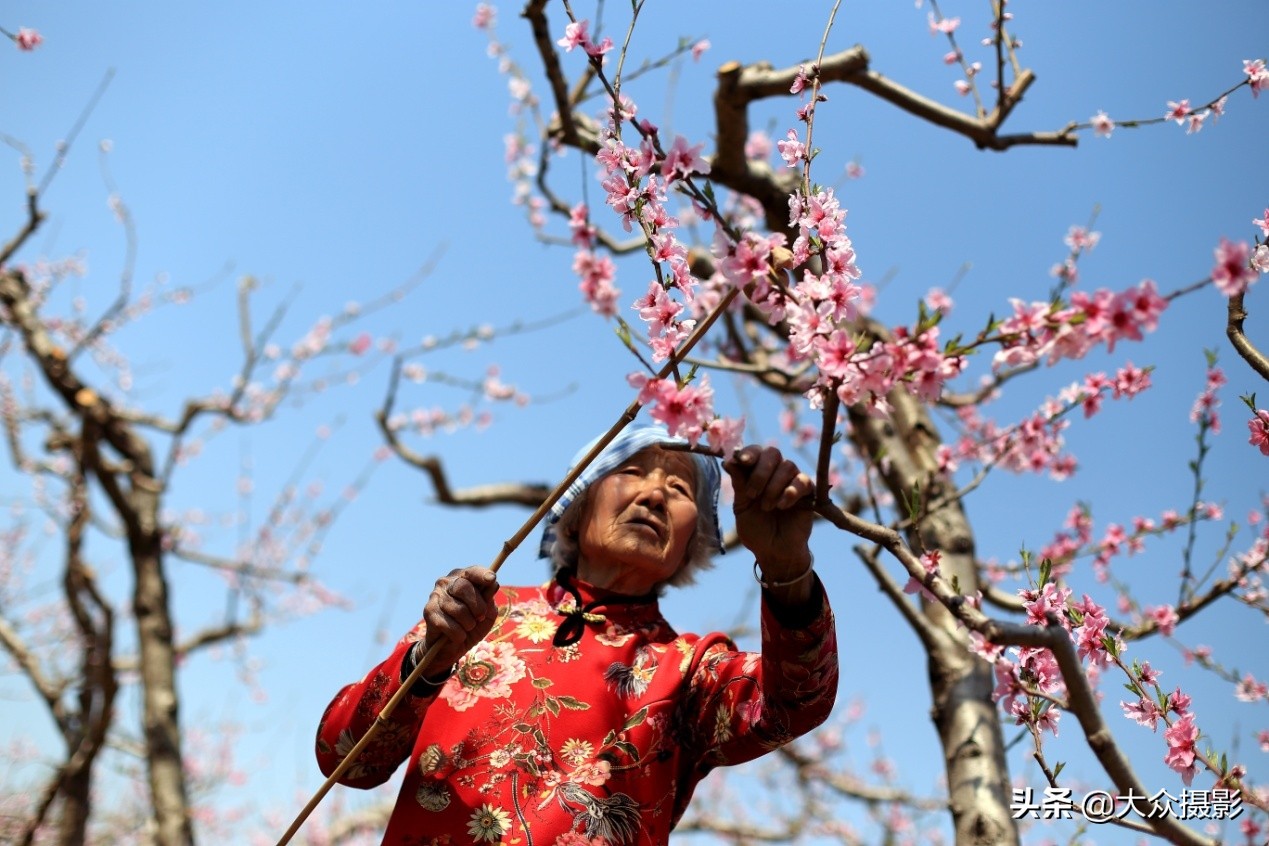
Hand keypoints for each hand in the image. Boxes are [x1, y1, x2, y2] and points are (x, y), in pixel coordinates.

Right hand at [421, 566, 498, 673]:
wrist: (451, 646)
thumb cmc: (472, 624)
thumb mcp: (487, 613)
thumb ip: (489, 599)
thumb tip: (493, 584)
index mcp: (461, 578)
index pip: (472, 572)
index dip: (481, 574)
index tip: (491, 579)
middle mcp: (445, 583)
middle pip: (463, 587)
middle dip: (477, 606)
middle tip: (480, 617)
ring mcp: (435, 596)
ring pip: (458, 609)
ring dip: (469, 624)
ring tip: (467, 627)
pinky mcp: (429, 612)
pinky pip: (450, 625)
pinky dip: (459, 634)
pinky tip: (458, 635)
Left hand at [723, 445, 813, 581]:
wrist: (773, 551)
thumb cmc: (756, 528)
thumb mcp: (742, 507)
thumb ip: (738, 484)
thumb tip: (728, 461)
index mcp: (756, 472)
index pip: (755, 452)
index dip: (749, 453)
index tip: (741, 461)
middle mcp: (775, 472)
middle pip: (772, 453)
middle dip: (760, 472)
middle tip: (752, 494)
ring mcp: (792, 480)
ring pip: (787, 466)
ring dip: (773, 487)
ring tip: (767, 508)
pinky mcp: (808, 492)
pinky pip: (803, 481)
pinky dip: (791, 492)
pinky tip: (782, 506)